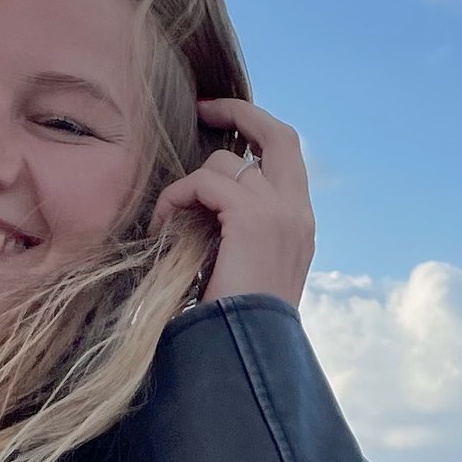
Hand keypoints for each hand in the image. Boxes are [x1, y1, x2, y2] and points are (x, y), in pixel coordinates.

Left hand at [150, 97, 314, 307]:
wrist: (246, 353)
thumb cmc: (233, 323)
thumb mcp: (243, 269)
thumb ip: (237, 231)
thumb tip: (203, 204)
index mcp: (300, 223)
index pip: (287, 155)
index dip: (257, 128)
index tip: (222, 120)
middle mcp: (298, 211)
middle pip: (278, 134)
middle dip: (239, 111)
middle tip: (202, 108)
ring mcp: (280, 211)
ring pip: (225, 163)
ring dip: (188, 185)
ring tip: (167, 219)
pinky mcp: (253, 217)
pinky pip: (205, 183)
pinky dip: (176, 198)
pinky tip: (161, 228)